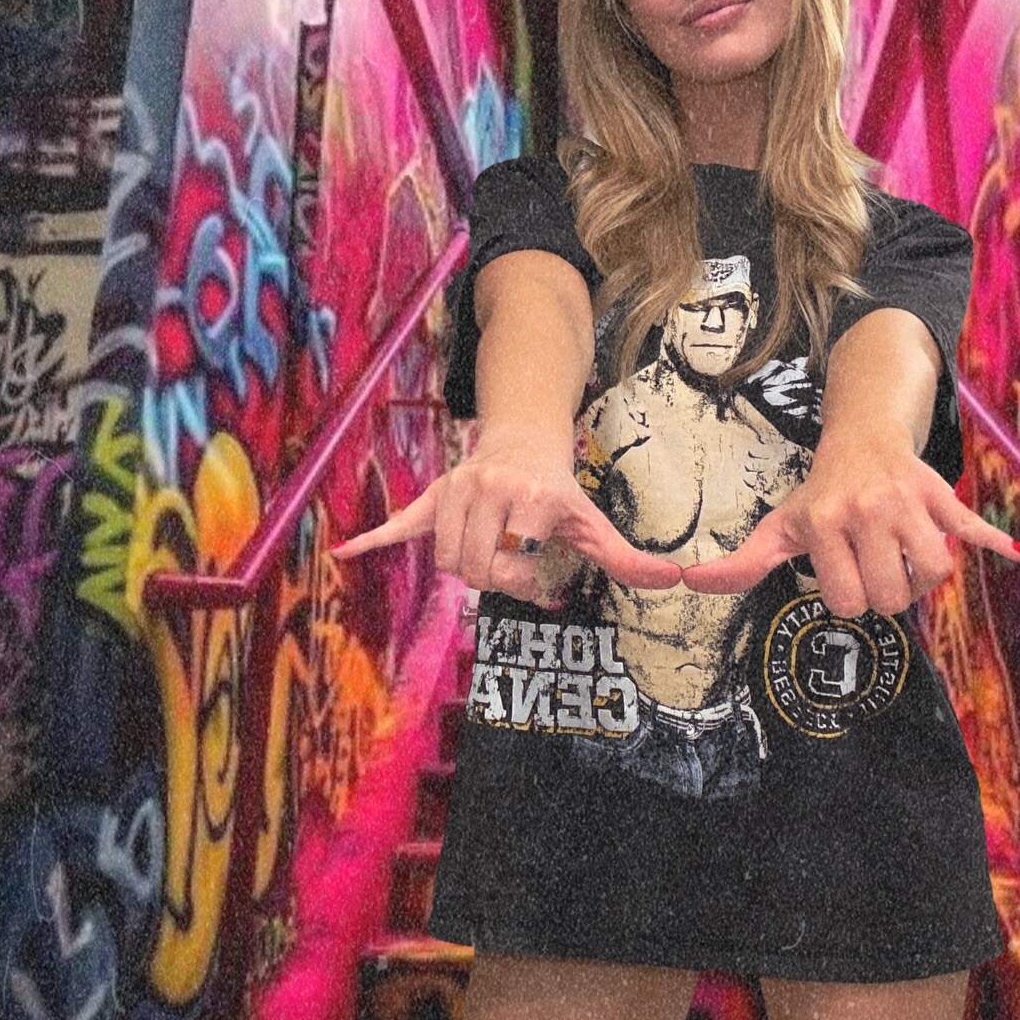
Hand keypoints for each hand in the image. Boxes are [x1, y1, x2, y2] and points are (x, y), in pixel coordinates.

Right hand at [329, 427, 682, 604]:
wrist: (523, 438)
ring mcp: (456, 492)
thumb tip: (675, 581)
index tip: (540, 579)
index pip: (513, 560)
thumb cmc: (559, 489)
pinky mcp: (432, 497)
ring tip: (492, 561)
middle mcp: (490, 489)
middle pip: (475, 566)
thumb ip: (628, 559)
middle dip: (495, 580)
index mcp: (530, 498)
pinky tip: (344, 554)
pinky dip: (373, 539)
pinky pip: (399, 522)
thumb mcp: (594, 522)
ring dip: (466, 570)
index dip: (523, 579)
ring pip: (446, 559)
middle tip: (517, 572)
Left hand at [678, 426, 1019, 614]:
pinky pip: (974, 524)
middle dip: (885, 592)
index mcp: (825, 522)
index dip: (848, 598)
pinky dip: (995, 542)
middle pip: (891, 597)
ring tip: (903, 556)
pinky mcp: (943, 495)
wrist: (863, 435)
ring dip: (923, 576)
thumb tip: (687, 582)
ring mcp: (909, 503)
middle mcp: (867, 510)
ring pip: (933, 573)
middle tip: (874, 566)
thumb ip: (740, 562)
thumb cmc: (820, 492)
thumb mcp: (779, 526)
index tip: (844, 575)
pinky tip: (1015, 556)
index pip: (846, 602)